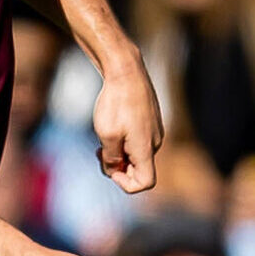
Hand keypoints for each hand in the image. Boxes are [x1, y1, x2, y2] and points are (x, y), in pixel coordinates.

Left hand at [92, 60, 162, 193]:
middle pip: (139, 168)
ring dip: (119, 151)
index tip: (111, 168)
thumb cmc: (116, 103)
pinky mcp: (151, 120)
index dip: (126, 184)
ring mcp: (155, 130)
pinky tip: (112, 123)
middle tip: (99, 151)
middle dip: (118, 165)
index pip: (146, 182)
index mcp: (146, 148)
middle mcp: (155, 142)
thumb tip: (114, 170)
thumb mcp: (107, 134)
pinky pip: (138, 139)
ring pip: (137, 153)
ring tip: (103, 134)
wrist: (126, 71)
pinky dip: (124, 139)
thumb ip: (110, 158)